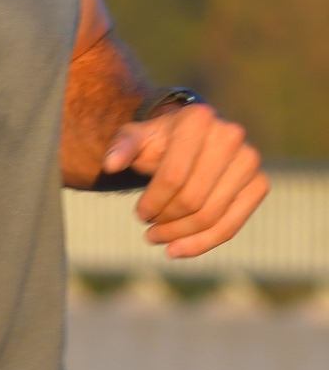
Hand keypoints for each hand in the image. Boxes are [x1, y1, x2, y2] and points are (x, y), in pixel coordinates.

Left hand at [100, 100, 267, 257]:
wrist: (190, 142)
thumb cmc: (159, 142)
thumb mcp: (134, 139)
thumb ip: (120, 148)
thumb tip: (110, 164)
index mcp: (197, 119)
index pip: (172, 176)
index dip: (152, 202)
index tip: (139, 215)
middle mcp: (230, 135)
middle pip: (192, 199)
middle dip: (166, 221)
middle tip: (149, 228)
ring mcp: (249, 159)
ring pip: (212, 215)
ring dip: (181, 235)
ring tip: (159, 239)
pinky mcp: (259, 183)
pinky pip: (233, 224)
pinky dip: (204, 243)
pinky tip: (180, 250)